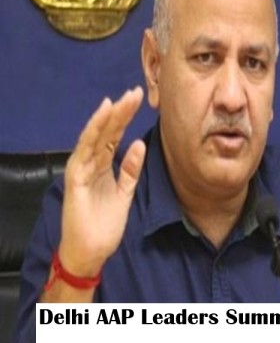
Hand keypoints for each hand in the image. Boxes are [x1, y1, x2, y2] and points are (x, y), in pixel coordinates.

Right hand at [57, 87, 145, 276]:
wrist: (91, 250)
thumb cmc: (105, 224)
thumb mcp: (125, 192)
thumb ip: (130, 169)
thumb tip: (139, 144)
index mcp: (103, 166)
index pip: (114, 136)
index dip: (126, 118)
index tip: (139, 99)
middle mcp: (91, 164)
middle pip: (106, 132)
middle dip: (120, 112)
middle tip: (135, 92)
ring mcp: (81, 170)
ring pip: (94, 137)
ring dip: (107, 118)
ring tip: (120, 99)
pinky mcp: (76, 179)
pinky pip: (85, 152)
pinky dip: (93, 134)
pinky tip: (103, 119)